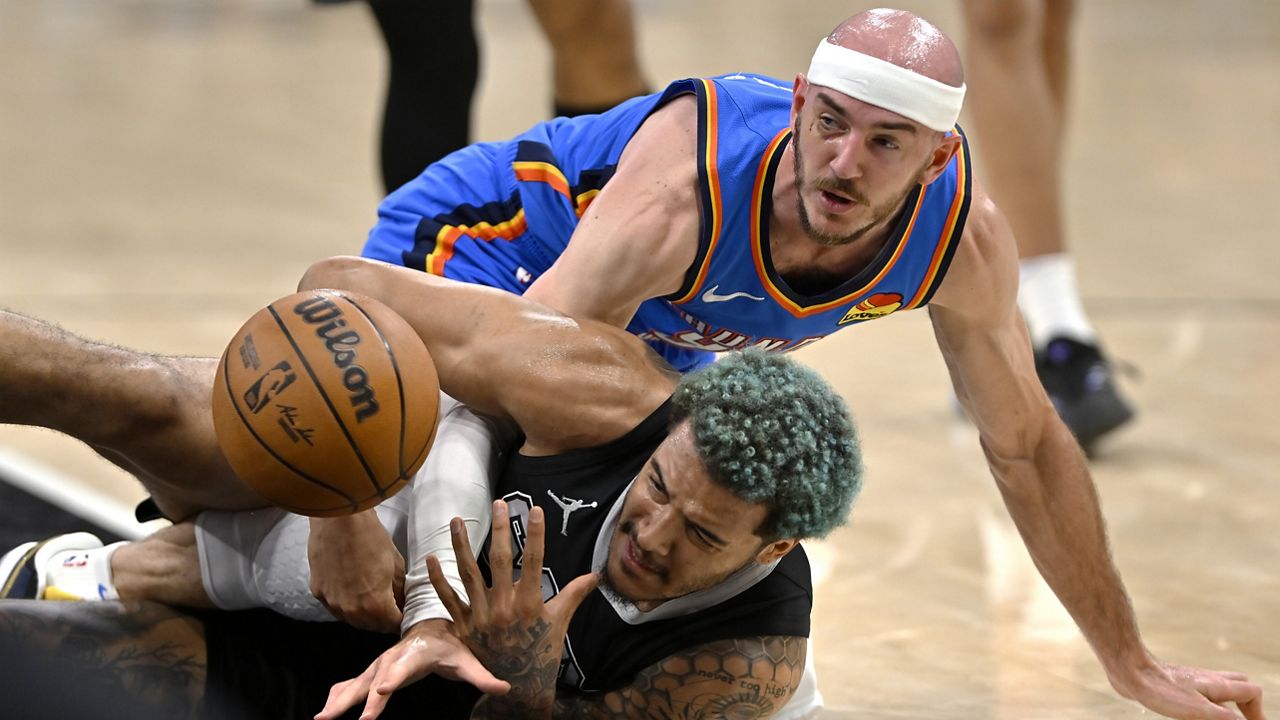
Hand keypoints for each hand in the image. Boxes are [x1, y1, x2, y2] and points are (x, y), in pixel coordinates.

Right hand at [308, 510, 405, 632]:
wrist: (339, 519)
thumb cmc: (370, 537)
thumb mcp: (395, 564)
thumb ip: (399, 590)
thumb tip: (401, 601)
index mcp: (375, 604)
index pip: (392, 625)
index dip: (400, 619)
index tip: (403, 613)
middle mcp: (352, 610)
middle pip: (371, 626)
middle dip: (383, 619)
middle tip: (389, 606)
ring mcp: (332, 603)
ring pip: (352, 620)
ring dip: (363, 614)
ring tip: (371, 598)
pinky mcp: (318, 592)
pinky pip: (335, 607)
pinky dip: (346, 603)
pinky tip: (352, 589)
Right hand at [314, 618, 508, 719]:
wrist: (433, 626)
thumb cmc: (450, 645)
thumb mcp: (467, 660)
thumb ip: (483, 676)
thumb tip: (505, 689)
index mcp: (415, 655)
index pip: (403, 667)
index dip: (393, 677)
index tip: (383, 688)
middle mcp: (394, 658)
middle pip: (374, 679)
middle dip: (360, 698)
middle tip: (345, 716)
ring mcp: (380, 665)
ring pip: (357, 682)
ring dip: (340, 699)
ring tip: (322, 717)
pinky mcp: (373, 671)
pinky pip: (352, 684)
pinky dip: (338, 695)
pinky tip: (324, 710)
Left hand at [428, 500, 598, 714]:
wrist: (519, 687)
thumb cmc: (541, 652)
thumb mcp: (560, 622)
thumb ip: (574, 594)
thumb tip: (597, 574)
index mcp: (530, 602)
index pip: (535, 560)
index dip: (536, 533)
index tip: (535, 509)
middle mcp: (504, 605)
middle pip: (501, 559)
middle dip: (501, 529)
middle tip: (499, 504)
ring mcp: (482, 614)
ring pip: (469, 573)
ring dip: (461, 545)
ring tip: (456, 520)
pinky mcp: (465, 625)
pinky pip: (448, 599)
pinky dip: (438, 579)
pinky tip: (431, 558)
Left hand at [1112, 658, 1265, 719]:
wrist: (1129, 670)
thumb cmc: (1161, 690)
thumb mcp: (1199, 710)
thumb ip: (1226, 718)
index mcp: (1218, 685)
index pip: (1252, 692)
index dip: (1257, 712)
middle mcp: (1208, 680)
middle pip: (1239, 685)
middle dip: (1246, 704)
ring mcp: (1191, 680)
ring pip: (1218, 688)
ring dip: (1225, 704)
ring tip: (1222, 717)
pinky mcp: (1176, 683)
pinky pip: (1200, 690)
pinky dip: (1206, 703)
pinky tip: (1192, 714)